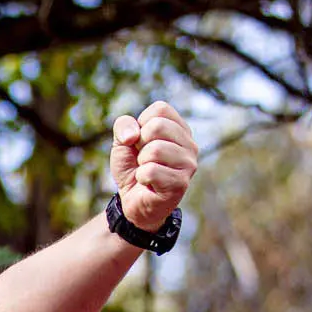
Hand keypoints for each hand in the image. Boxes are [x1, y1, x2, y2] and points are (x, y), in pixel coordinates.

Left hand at [110, 100, 197, 231]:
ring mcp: (189, 164)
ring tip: (146, 171)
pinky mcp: (181, 183)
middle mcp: (190, 144)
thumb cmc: (132, 169)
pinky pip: (151, 171)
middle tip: (143, 160)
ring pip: (155, 150)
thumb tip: (133, 134)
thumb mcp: (122, 143)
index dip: (141, 125)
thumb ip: (123, 126)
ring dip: (141, 163)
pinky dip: (141, 178)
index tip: (140, 143)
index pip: (160, 109)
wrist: (132, 202)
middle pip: (157, 127)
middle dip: (140, 145)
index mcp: (179, 129)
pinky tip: (148, 184)